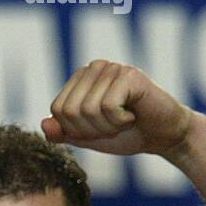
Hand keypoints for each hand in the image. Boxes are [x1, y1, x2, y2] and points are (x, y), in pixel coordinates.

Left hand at [41, 60, 191, 159]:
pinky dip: (120, 121)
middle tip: (113, 126)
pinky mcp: (129, 74)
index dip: (76, 130)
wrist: (162, 136)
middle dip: (90, 130)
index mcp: (80, 79)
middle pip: (69, 111)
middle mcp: (94, 67)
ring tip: (125, 120)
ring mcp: (112, 68)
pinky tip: (133, 115)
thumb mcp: (88, 138)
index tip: (99, 128)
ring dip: (107, 127)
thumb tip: (43, 124)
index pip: (57, 110)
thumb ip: (64, 133)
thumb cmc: (126, 134)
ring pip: (88, 110)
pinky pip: (107, 107)